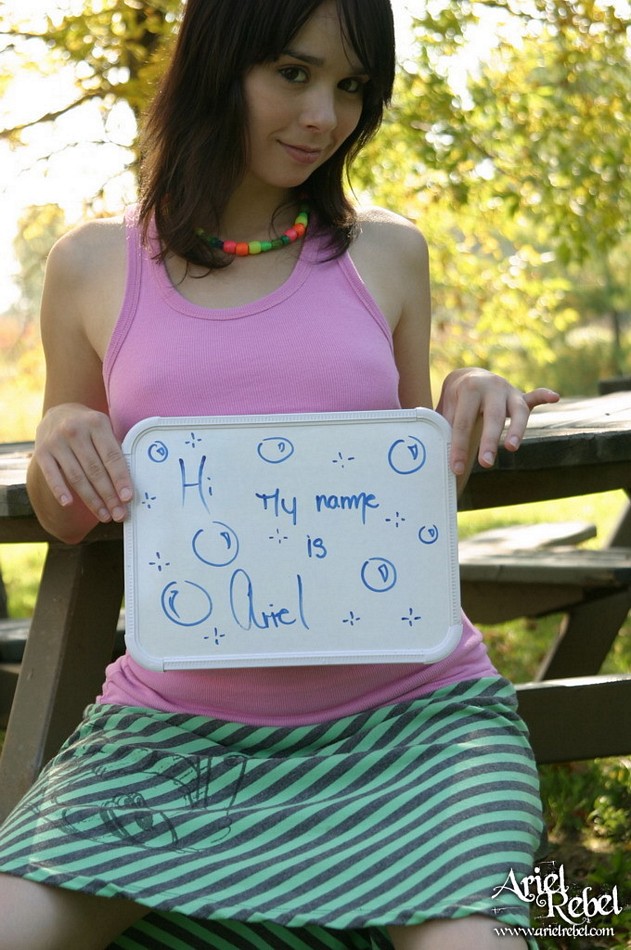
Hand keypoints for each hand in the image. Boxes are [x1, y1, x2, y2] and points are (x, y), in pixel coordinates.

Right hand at [32, 403, 131, 523]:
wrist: (59, 412)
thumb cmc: (89, 427)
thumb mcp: (104, 429)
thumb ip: (114, 450)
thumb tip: (128, 485)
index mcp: (96, 423)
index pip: (112, 456)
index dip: (121, 479)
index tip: (128, 498)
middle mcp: (75, 430)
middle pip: (95, 470)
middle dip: (109, 496)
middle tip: (119, 514)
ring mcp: (56, 441)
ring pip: (76, 477)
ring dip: (91, 499)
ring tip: (104, 515)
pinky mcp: (41, 452)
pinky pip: (51, 475)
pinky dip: (59, 490)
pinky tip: (69, 504)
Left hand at [436, 368, 559, 477]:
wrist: (468, 377)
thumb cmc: (455, 401)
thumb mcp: (446, 409)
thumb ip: (444, 427)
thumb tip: (434, 452)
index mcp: (468, 389)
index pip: (463, 421)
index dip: (459, 446)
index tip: (456, 467)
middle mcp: (491, 387)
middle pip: (493, 416)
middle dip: (489, 441)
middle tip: (485, 463)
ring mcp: (508, 391)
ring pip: (517, 410)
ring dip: (517, 429)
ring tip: (511, 448)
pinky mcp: (520, 396)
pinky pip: (533, 397)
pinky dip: (543, 396)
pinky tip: (555, 397)